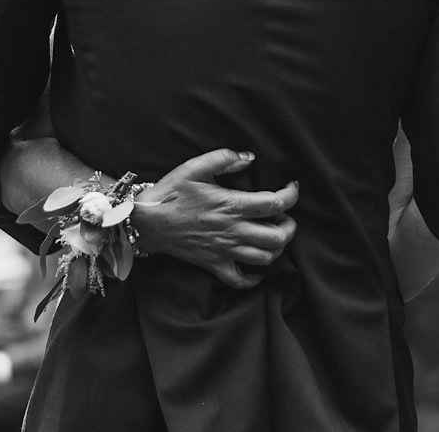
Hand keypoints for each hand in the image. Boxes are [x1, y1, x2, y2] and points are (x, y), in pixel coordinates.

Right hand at [130, 149, 298, 289]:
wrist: (146, 221)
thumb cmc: (171, 192)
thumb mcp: (195, 167)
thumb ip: (224, 158)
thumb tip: (248, 158)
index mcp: (232, 205)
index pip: (275, 203)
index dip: (291, 195)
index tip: (292, 187)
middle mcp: (233, 230)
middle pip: (278, 237)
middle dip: (289, 227)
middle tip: (283, 216)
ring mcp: (224, 251)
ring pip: (265, 259)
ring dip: (276, 248)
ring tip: (272, 236)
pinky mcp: (214, 264)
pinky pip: (241, 281)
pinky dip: (254, 277)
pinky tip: (256, 266)